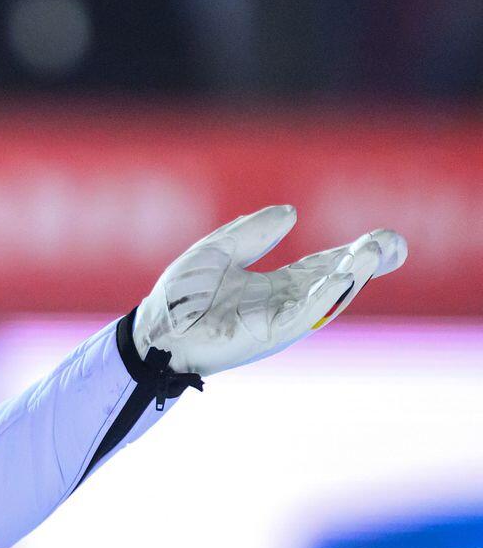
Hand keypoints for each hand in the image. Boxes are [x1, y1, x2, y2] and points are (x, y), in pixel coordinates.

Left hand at [134, 204, 407, 378]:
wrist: (153, 329)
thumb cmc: (181, 296)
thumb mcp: (218, 251)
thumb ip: (252, 233)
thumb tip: (291, 212)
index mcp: (276, 284)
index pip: (324, 266)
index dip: (354, 253)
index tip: (384, 239)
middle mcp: (285, 303)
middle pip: (334, 281)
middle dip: (365, 264)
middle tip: (393, 244)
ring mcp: (278, 320)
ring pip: (324, 297)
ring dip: (350, 275)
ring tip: (372, 252)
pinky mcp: (265, 334)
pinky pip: (300, 315)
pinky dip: (322, 297)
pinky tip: (340, 278)